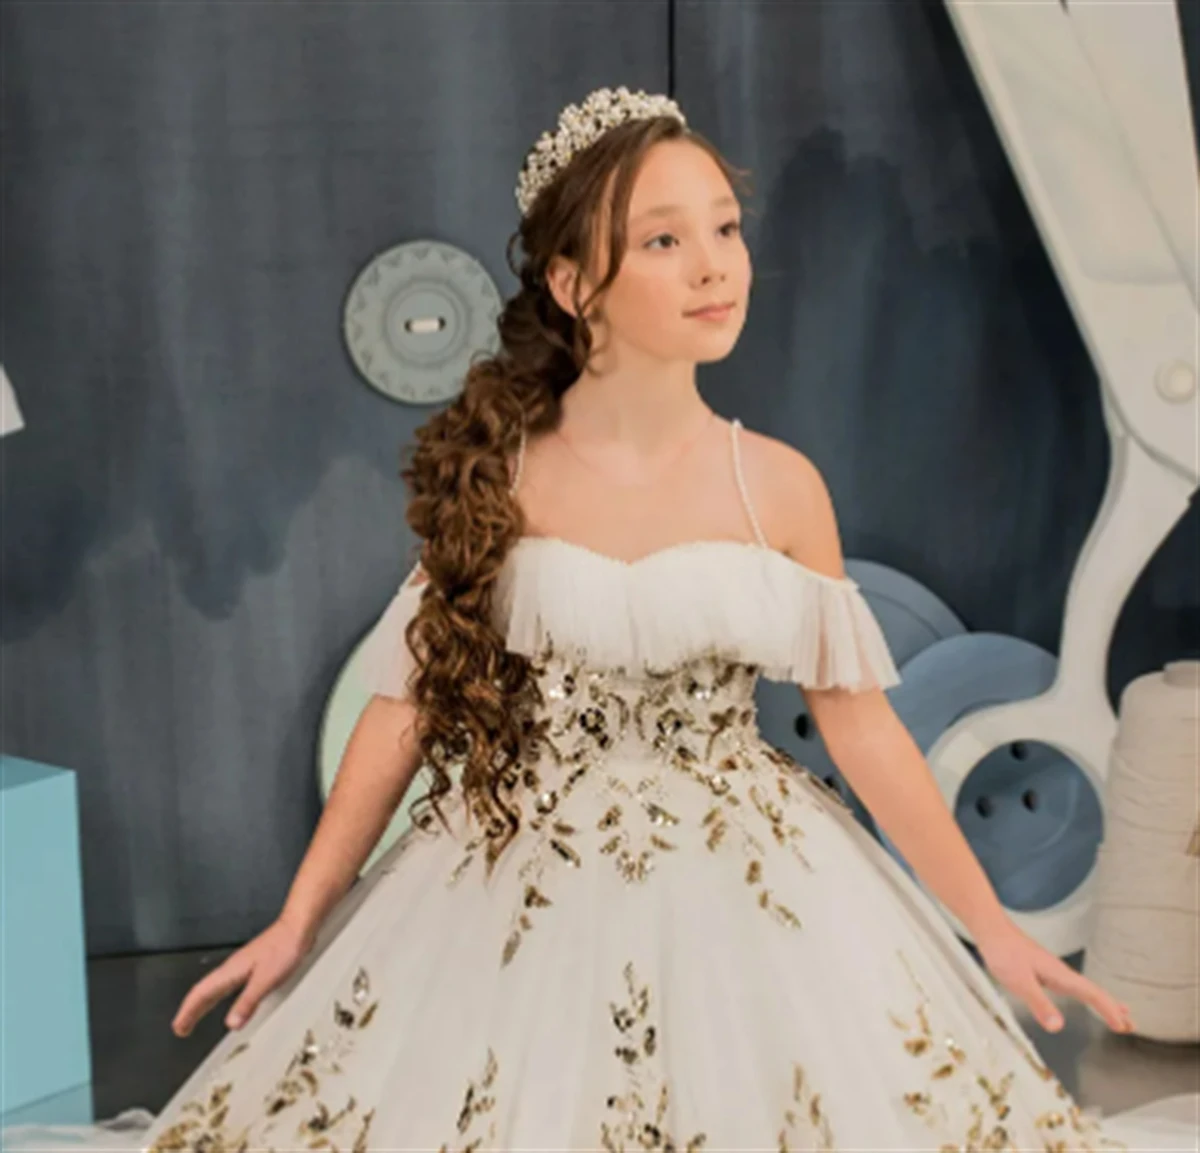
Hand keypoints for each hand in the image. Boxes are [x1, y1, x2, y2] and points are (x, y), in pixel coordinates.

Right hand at [171, 916, 315, 1037]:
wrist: (298, 927)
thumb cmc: (284, 947)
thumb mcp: (265, 980)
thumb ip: (247, 1002)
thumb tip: (232, 1023)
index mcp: (231, 971)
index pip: (201, 993)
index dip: (188, 1012)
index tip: (178, 1028)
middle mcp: (233, 967)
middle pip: (205, 991)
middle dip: (191, 1010)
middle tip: (182, 1028)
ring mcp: (242, 965)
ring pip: (215, 987)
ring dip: (204, 1003)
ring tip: (197, 1017)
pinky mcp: (253, 965)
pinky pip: (228, 984)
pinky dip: (220, 996)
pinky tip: (228, 1001)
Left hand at [975, 923, 1133, 1034]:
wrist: (991, 929)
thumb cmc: (1004, 954)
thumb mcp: (1020, 983)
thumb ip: (1039, 1004)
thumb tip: (1058, 1027)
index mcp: (1060, 975)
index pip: (1092, 994)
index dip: (1108, 1010)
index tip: (1123, 1026)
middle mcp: (1060, 972)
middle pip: (1093, 991)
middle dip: (1112, 1008)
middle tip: (1130, 1024)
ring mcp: (1052, 970)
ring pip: (1084, 988)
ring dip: (1102, 1002)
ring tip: (1117, 1013)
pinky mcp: (1043, 969)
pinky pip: (1072, 985)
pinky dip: (1085, 994)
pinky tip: (1080, 996)